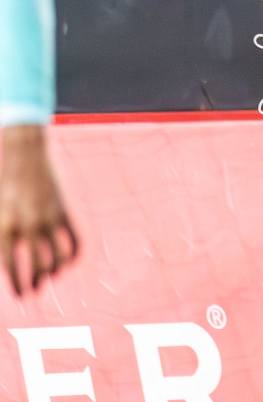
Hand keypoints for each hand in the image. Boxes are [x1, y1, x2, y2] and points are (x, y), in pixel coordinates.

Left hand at [0, 125, 76, 294]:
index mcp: (4, 226)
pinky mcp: (63, 210)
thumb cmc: (1, 178)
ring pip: (57, 257)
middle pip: (35, 266)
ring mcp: (48, 218)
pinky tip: (68, 260)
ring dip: (54, 271)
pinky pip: (73, 240)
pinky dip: (73, 254)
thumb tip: (5, 259)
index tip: (21, 294)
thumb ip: (1, 232)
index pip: (10, 267)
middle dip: (35, 283)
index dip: (17, 284)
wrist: (22, 150)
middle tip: (33, 291)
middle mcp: (27, 225)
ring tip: (51, 276)